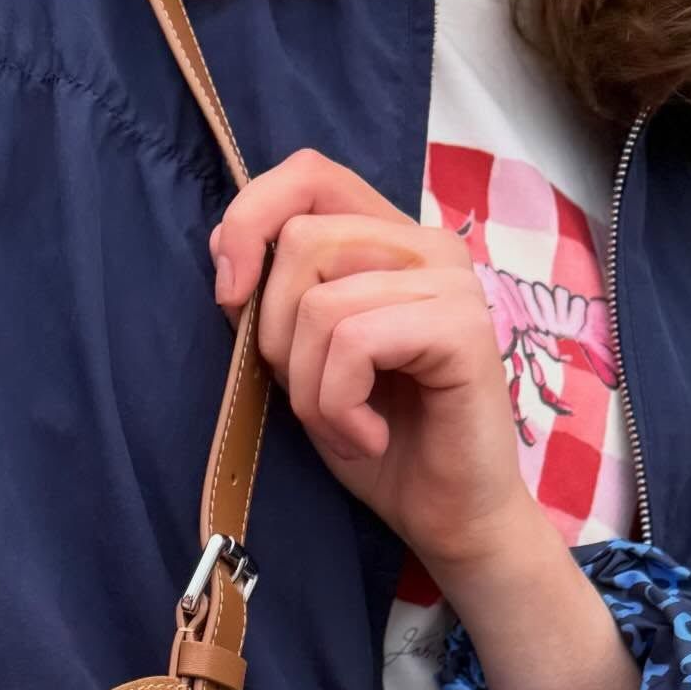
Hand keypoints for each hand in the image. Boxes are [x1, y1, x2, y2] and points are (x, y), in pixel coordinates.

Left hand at [210, 148, 535, 578]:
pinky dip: (339, 406)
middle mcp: (426, 245)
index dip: (252, 217)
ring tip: (347, 423)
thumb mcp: (303, 366)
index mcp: (388, 241)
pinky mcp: (462, 328)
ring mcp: (453, 281)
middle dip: (278, 337)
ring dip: (310, 387)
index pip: (311, 173)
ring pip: (321, 302)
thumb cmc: (377, 443)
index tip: (230, 294)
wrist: (448, 515)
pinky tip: (367, 436)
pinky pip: (354, 342)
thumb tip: (228, 255)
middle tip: (316, 397)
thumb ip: (273, 306)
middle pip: (302, 242)